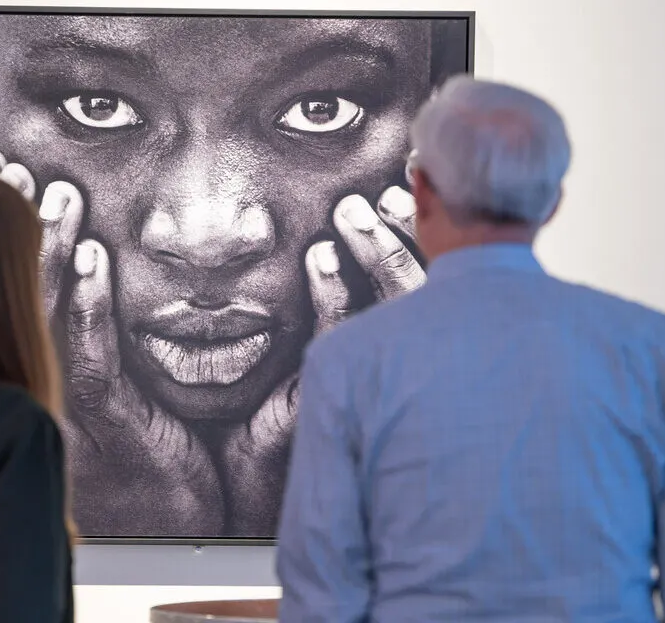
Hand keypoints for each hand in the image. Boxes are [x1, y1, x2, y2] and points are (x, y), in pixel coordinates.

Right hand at [0, 149, 224, 535]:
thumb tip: (123, 260)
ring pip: (50, 316)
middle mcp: (56, 377)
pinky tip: (92, 259)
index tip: (22, 176)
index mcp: (63, 361)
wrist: (180, 524)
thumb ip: (126, 327)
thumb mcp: (144, 378)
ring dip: (54, 252)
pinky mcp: (109, 422)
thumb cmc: (173, 454)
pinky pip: (92, 355)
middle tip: (20, 168)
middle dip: (27, 227)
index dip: (26, 232)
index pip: (32, 283)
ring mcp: (78, 400)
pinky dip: (88, 305)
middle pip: (27, 289)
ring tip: (56, 194)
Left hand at [220, 186, 424, 535]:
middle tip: (380, 194)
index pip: (422, 276)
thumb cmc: (275, 407)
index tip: (405, 186)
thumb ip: (335, 292)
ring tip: (352, 211)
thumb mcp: (316, 338)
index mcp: (402, 344)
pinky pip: (342, 335)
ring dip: (376, 251)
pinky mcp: (340, 394)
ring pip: (393, 305)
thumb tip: (340, 225)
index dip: (418, 231)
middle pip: (421, 285)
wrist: (242, 479)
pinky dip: (332, 292)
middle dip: (405, 234)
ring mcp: (378, 378)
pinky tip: (319, 260)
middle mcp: (400, 360)